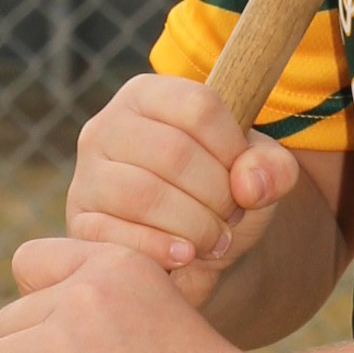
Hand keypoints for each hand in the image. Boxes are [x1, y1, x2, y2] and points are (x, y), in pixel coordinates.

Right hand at [68, 75, 300, 307]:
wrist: (194, 252)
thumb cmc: (222, 195)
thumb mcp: (260, 175)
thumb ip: (273, 168)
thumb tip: (249, 185)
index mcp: (150, 95)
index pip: (199, 107)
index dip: (233, 149)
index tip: (243, 177)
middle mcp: (108, 126)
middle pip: (173, 152)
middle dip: (217, 195)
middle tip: (230, 217)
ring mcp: (88, 174)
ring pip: (144, 194)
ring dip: (194, 226)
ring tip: (213, 240)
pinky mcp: (80, 222)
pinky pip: (116, 235)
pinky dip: (160, 250)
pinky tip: (186, 256)